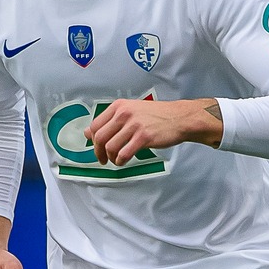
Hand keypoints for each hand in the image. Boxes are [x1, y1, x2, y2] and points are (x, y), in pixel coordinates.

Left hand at [84, 97, 221, 165]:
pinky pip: (124, 153)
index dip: (92, 140)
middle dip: (98, 152)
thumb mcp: (131, 111)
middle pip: (100, 137)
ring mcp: (134, 125)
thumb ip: (111, 120)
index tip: (96, 147)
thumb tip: (89, 133)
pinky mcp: (143, 137)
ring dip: (110, 158)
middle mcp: (124, 114)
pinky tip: (123, 161)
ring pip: (110, 147)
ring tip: (116, 160)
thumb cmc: (157, 115)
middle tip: (103, 159)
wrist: (179, 118)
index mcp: (119, 106)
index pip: (95, 125)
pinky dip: (120, 161)